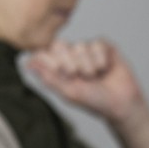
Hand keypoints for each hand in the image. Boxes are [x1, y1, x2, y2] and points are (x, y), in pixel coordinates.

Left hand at [26, 39, 148, 133]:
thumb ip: (48, 77)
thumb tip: (28, 64)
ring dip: (88, 65)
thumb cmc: (93, 100)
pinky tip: (106, 69)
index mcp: (57, 65)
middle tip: (80, 77)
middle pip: (59, 44)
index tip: (61, 73)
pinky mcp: (104, 46)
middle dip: (70, 64)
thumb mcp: (68, 92)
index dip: (51, 60)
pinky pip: (97, 43)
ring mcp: (86, 49)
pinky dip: (100, 59)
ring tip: (95, 76)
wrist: (121, 104)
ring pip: (80, 45)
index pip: (43, 51)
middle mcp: (70, 55)